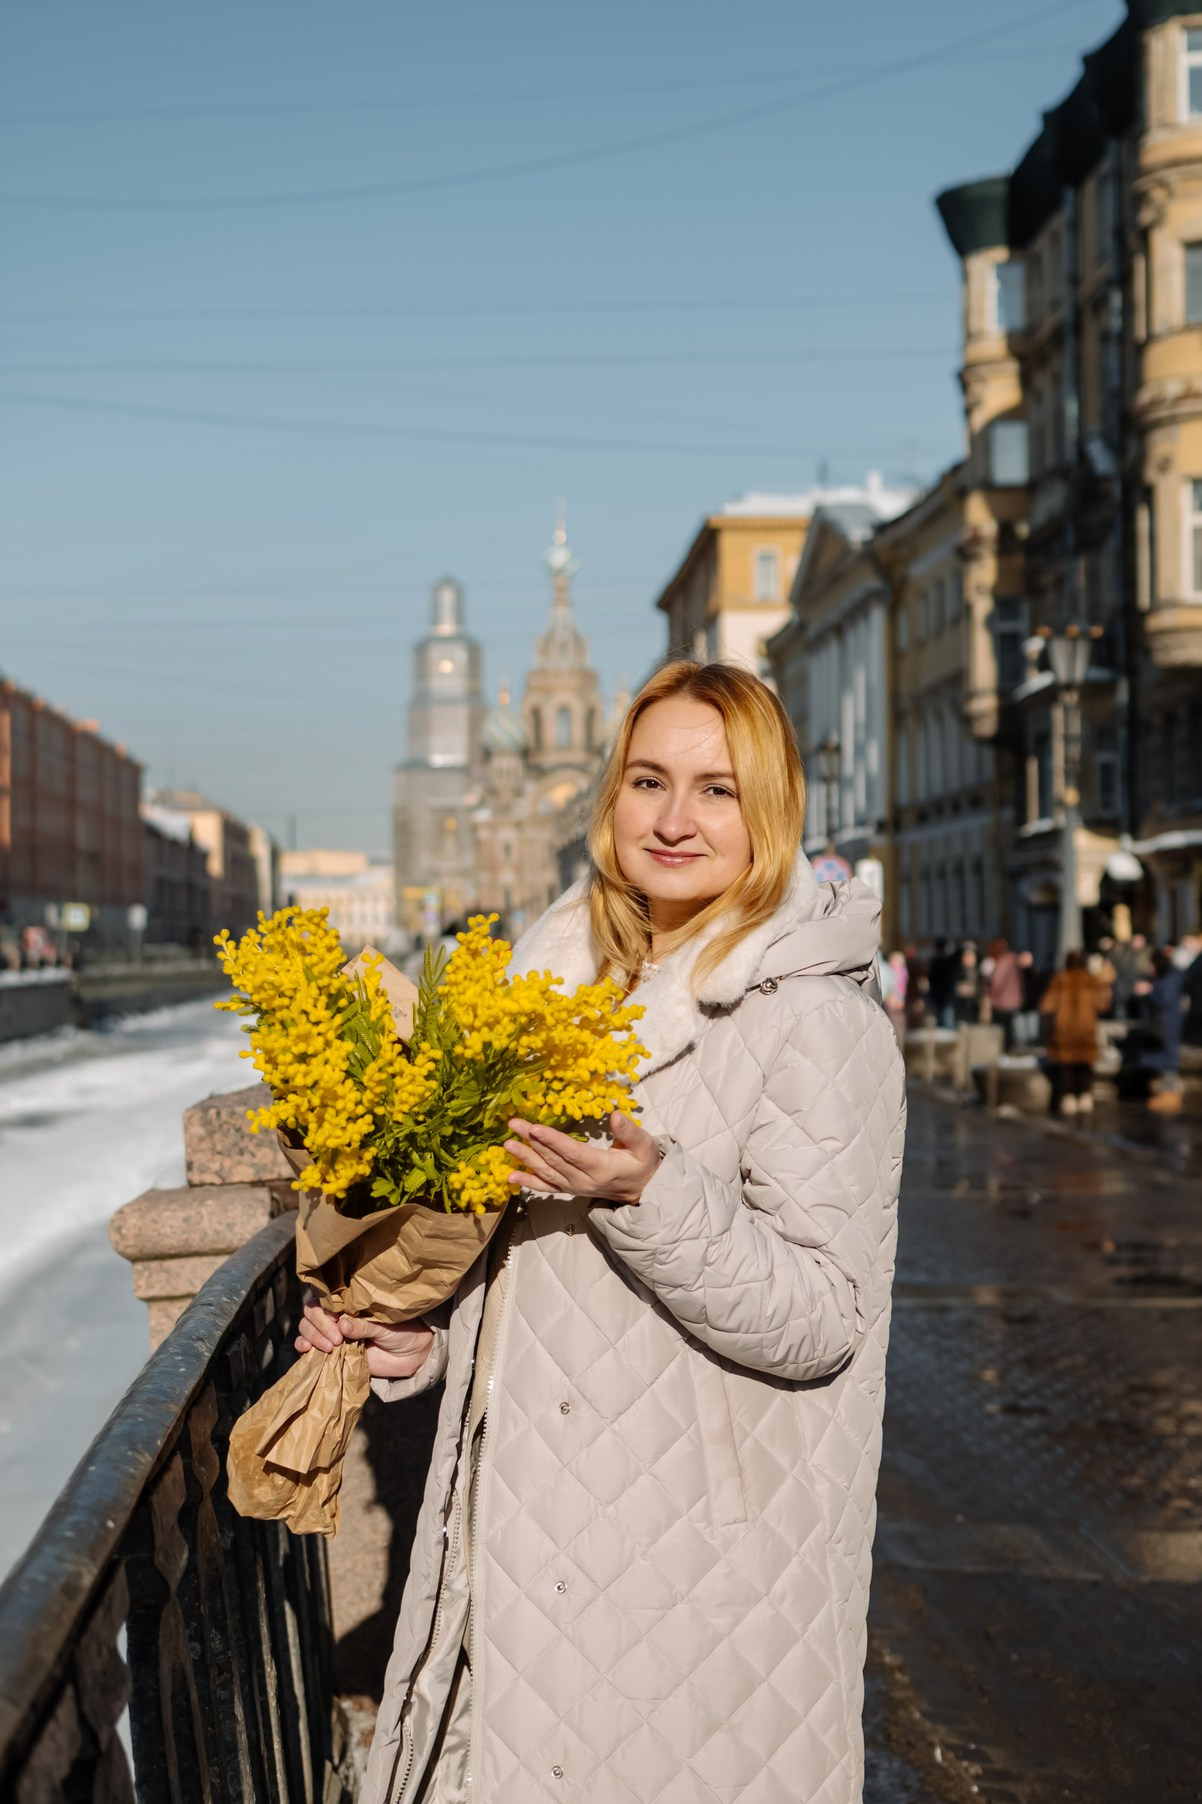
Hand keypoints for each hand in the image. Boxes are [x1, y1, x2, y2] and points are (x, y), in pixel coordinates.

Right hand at [295, 1302, 433, 1380]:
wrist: (410, 1356)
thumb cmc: (400, 1332)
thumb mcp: (384, 1326)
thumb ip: (363, 1326)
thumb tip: (341, 1324)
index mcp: (349, 1303)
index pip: (323, 1298)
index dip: (324, 1311)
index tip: (336, 1323)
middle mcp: (337, 1316)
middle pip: (311, 1314)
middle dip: (318, 1326)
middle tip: (336, 1340)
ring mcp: (332, 1333)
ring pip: (307, 1329)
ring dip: (312, 1337)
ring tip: (331, 1348)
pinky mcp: (331, 1352)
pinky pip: (309, 1347)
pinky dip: (304, 1347)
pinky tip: (307, 1351)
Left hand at [504, 1110, 661, 1205]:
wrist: (643, 1191)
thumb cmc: (643, 1164)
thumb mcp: (644, 1145)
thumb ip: (630, 1132)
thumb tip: (615, 1115)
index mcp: (601, 1168)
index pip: (572, 1153)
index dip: (552, 1141)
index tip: (535, 1128)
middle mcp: (583, 1180)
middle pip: (554, 1159)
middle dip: (532, 1141)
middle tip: (514, 1124)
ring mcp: (574, 1187)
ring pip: (546, 1172)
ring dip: (525, 1157)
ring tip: (507, 1144)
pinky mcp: (569, 1189)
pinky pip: (546, 1186)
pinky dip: (528, 1182)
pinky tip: (510, 1176)